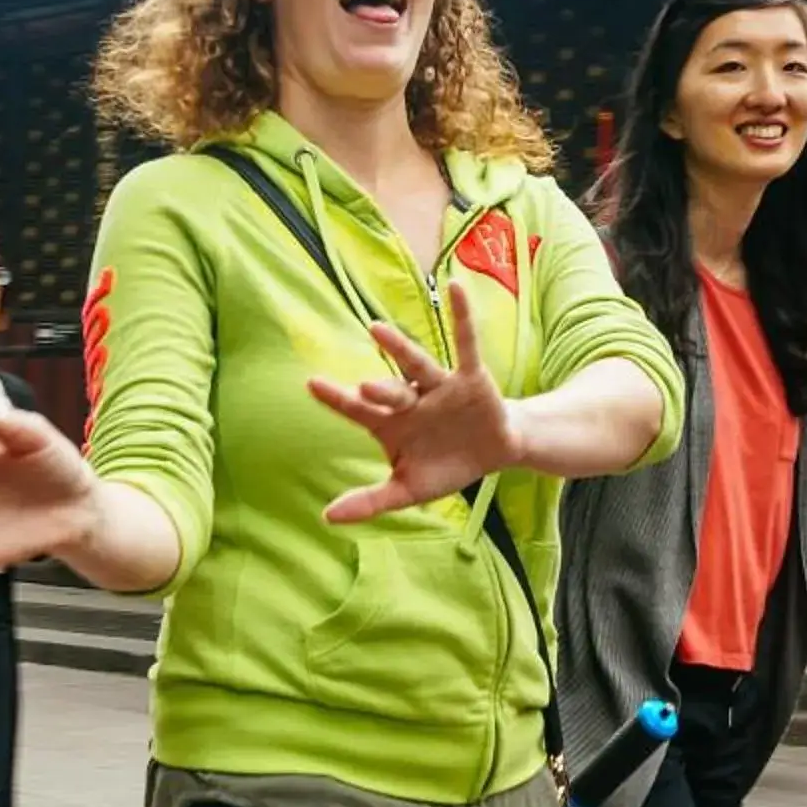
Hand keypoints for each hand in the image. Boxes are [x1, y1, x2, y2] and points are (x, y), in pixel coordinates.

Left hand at [306, 283, 521, 524]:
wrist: (494, 452)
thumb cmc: (445, 466)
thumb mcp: (409, 489)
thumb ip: (370, 500)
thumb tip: (327, 518)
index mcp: (390, 424)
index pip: (358, 410)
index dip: (337, 399)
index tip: (311, 384)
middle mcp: (410, 399)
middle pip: (390, 391)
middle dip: (380, 390)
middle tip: (364, 387)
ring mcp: (439, 386)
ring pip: (418, 366)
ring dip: (400, 349)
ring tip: (378, 329)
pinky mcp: (471, 378)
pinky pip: (466, 343)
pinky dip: (462, 317)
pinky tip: (453, 288)